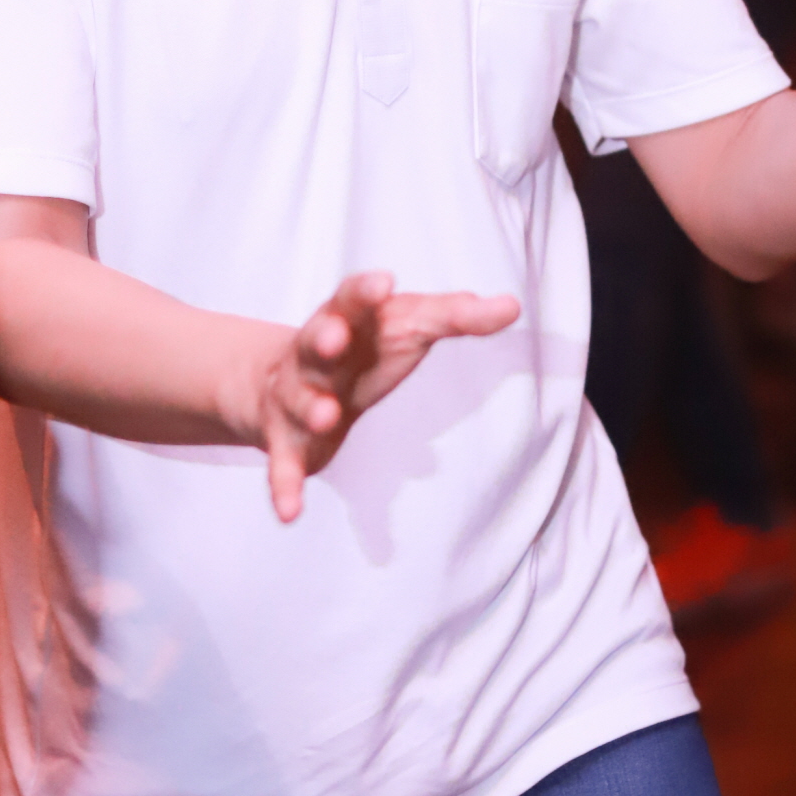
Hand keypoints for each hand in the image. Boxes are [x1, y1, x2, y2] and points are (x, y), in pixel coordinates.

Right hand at [256, 271, 518, 522]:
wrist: (283, 381)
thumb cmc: (363, 346)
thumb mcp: (407, 325)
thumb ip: (456, 315)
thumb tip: (513, 305)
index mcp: (346, 320)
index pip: (352, 298)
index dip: (364, 291)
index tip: (383, 282)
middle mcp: (315, 356)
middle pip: (315, 341)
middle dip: (323, 338)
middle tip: (336, 338)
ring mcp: (297, 398)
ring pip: (300, 401)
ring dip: (312, 408)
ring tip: (328, 417)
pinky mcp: (289, 443)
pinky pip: (283, 466)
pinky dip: (284, 487)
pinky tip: (289, 513)